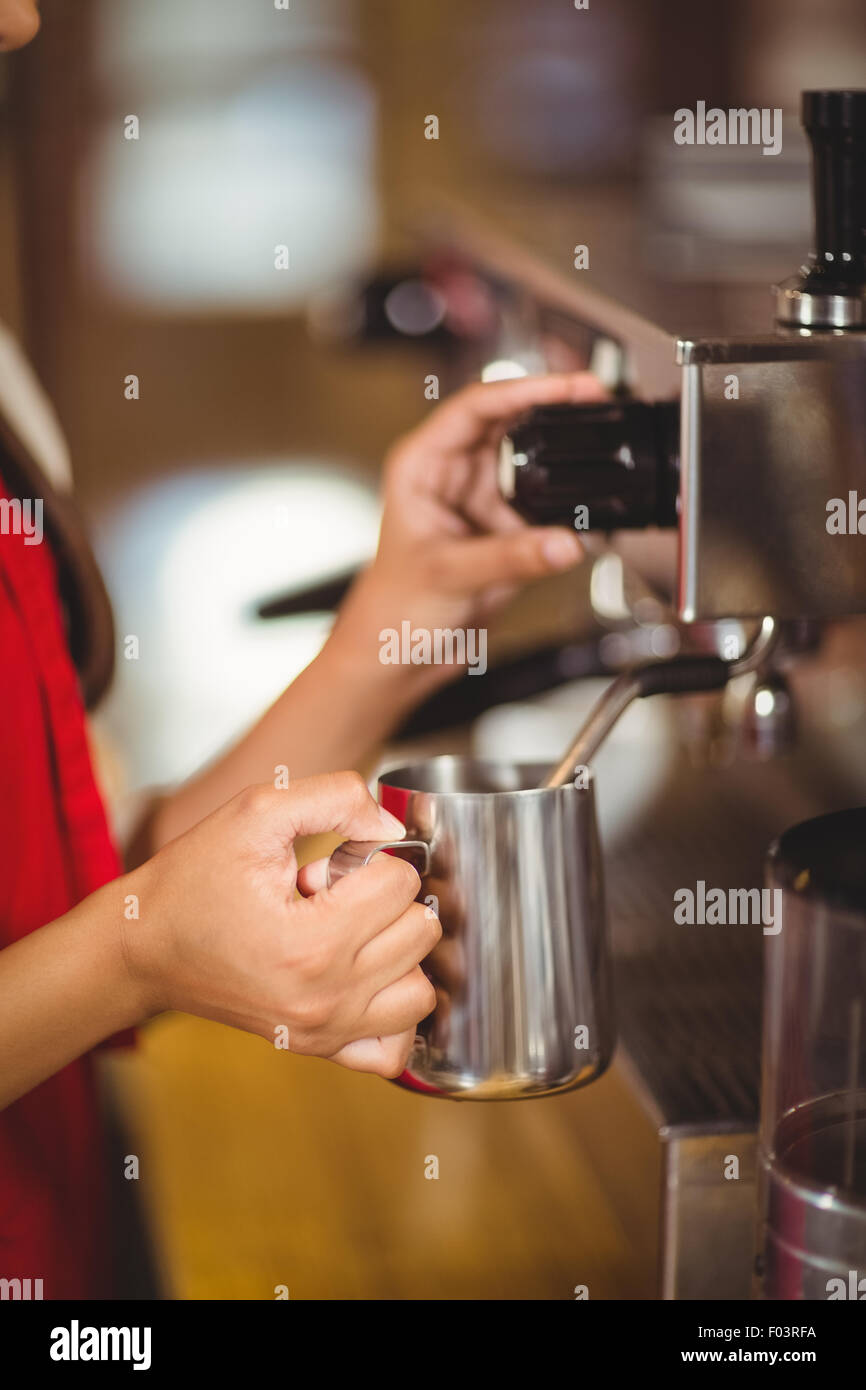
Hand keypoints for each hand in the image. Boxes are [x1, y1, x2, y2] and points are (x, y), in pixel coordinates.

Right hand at [122, 772, 439, 1076]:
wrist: (144, 947)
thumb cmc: (194, 880)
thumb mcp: (256, 813)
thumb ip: (335, 797)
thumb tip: (393, 827)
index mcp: (313, 942)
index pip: (401, 883)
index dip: (367, 859)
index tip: (322, 868)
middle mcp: (326, 998)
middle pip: (420, 931)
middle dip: (384, 900)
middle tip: (333, 897)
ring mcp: (325, 1032)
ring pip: (421, 988)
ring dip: (398, 951)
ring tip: (348, 934)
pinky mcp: (319, 1048)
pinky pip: (395, 1047)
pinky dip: (395, 1009)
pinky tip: (367, 976)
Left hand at [329, 371, 606, 692]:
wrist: (398, 655)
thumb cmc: (394, 607)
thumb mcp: (450, 575)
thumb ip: (511, 558)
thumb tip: (564, 542)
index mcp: (423, 464)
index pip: (477, 405)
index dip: (525, 389)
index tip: (567, 386)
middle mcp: (453, 475)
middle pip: (511, 424)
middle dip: (554, 411)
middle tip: (596, 400)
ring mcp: (481, 501)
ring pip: (533, 467)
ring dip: (564, 467)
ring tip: (597, 457)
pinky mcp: (504, 531)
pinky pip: (544, 512)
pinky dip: (567, 513)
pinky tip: (585, 516)